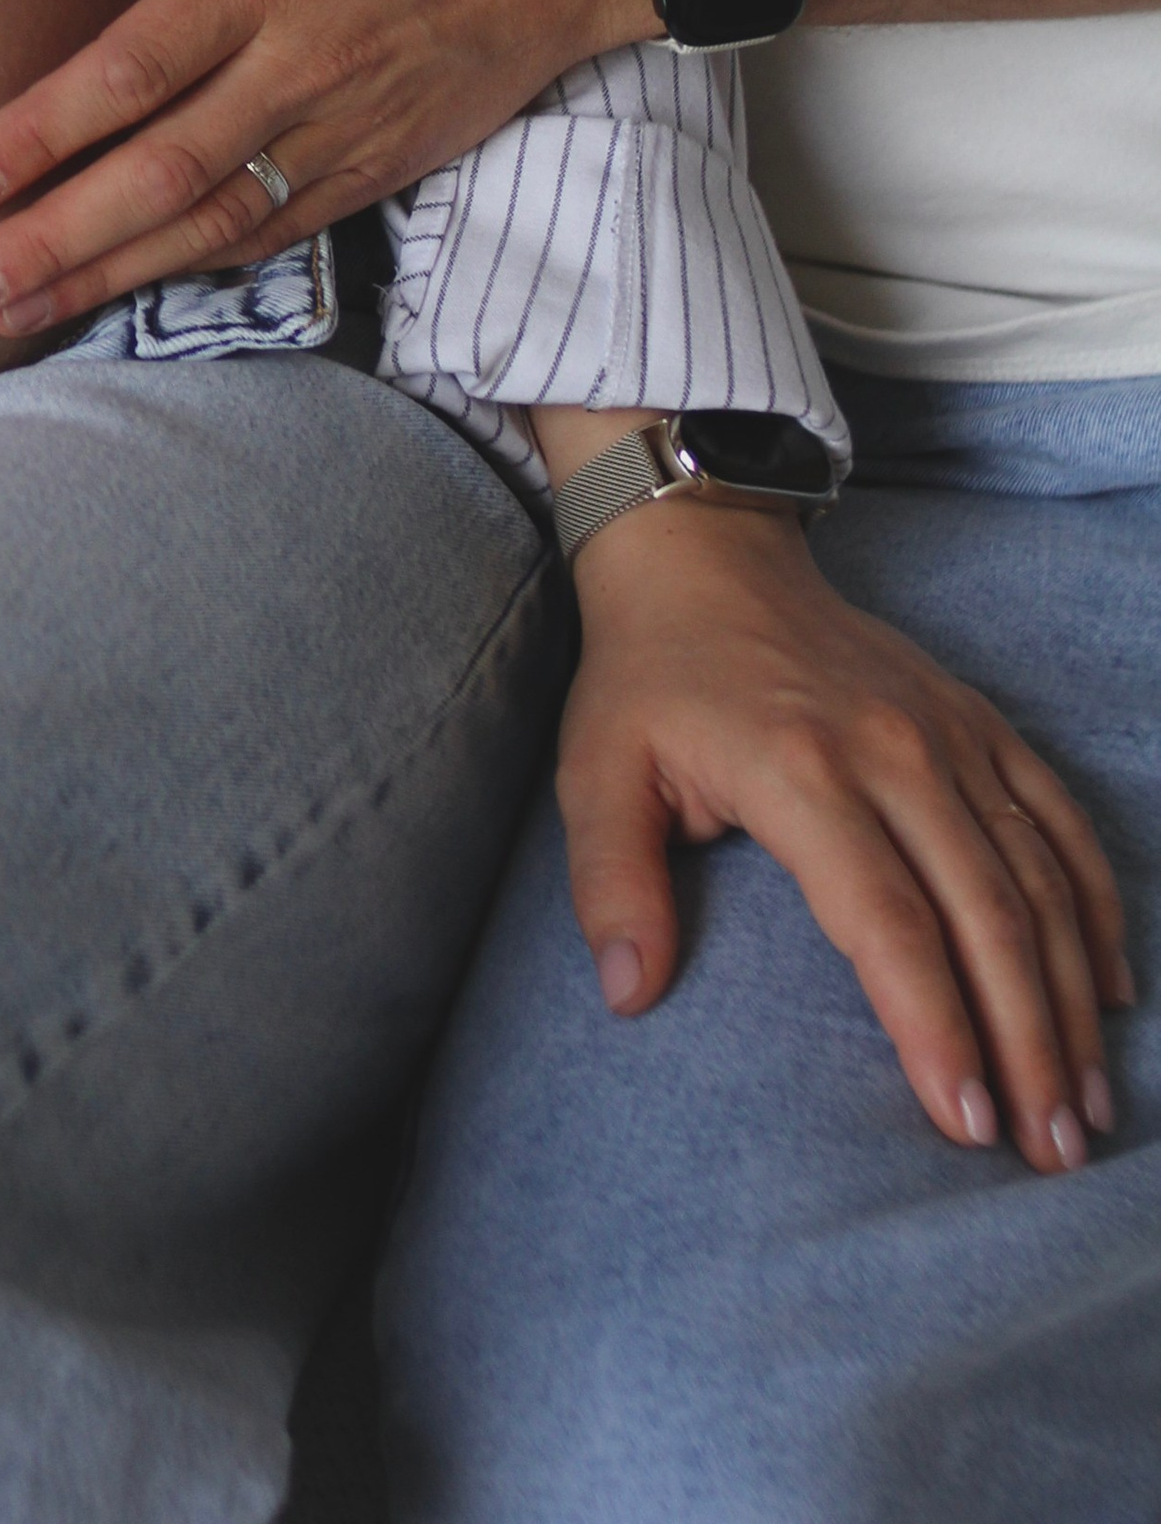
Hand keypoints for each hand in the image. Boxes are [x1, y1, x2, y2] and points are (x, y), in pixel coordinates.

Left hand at [0, 0, 663, 331]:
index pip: (140, 65)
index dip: (46, 131)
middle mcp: (304, 61)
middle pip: (163, 170)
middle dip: (55, 238)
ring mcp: (346, 127)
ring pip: (212, 222)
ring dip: (106, 274)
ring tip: (9, 312)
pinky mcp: (378, 169)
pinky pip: (272, 234)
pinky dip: (192, 269)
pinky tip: (120, 292)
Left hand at [560, 500, 1134, 1172]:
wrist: (706, 556)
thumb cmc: (649, 677)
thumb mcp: (596, 771)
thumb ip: (612, 883)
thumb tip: (627, 994)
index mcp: (802, 774)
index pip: (889, 924)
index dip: (934, 1027)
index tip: (967, 1123)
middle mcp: (894, 754)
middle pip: (987, 917)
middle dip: (1028, 1043)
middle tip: (1052, 1150)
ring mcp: (947, 734)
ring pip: (1037, 878)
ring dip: (1072, 996)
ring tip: (1085, 1104)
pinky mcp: (976, 720)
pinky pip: (1057, 818)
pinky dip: (1094, 903)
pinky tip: (1111, 988)